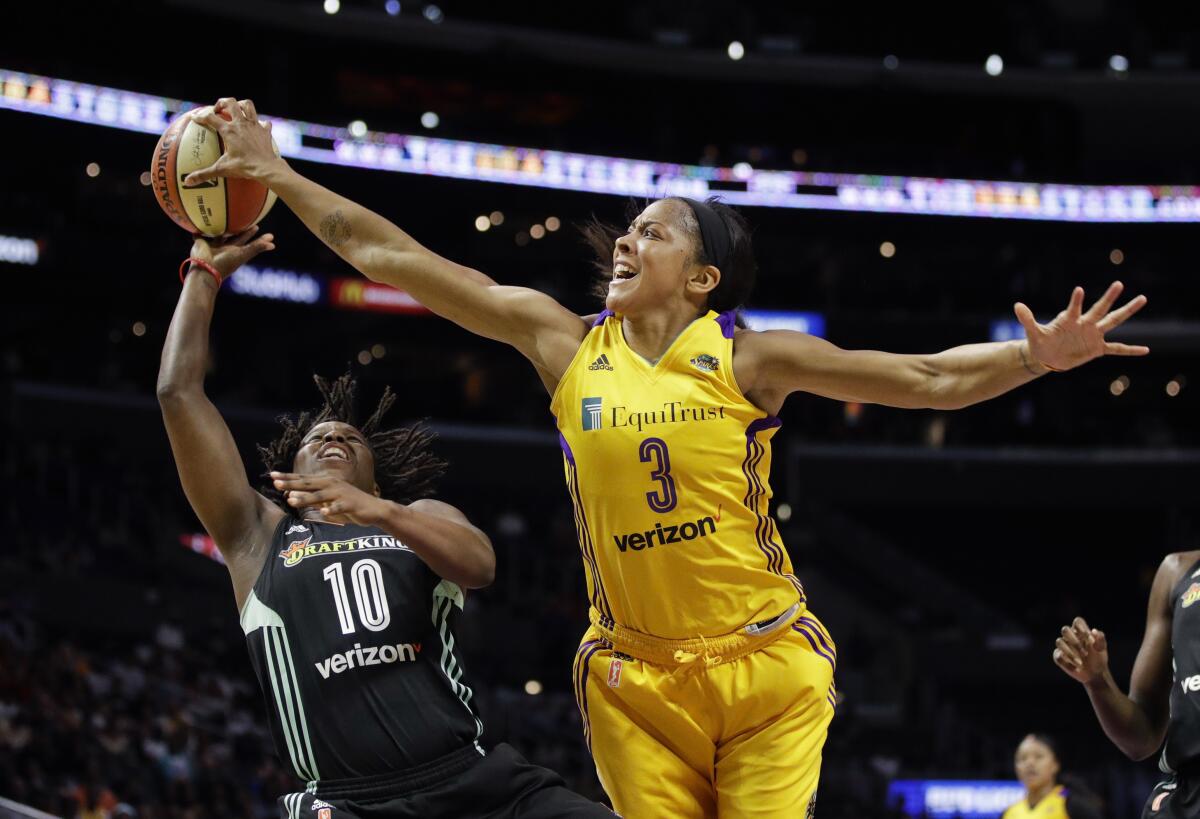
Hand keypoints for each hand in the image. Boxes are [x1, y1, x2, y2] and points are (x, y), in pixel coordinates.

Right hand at [183, 98, 282, 186]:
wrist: (267, 168)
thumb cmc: (245, 167)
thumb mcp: (222, 170)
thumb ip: (204, 174)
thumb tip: (187, 182)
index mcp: (229, 130)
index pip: (210, 118)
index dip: (201, 116)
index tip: (194, 118)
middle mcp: (241, 124)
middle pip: (231, 103)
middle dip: (222, 102)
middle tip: (218, 109)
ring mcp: (254, 125)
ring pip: (248, 105)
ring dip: (241, 105)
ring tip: (236, 110)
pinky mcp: (265, 130)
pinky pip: (264, 121)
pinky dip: (260, 122)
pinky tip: (257, 127)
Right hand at [189, 226, 274, 279]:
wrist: (206, 268)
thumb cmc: (226, 262)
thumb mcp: (243, 254)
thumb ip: (256, 248)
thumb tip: (273, 243)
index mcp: (234, 251)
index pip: (245, 240)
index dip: (251, 233)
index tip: (257, 225)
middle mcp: (224, 248)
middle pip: (232, 236)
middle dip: (238, 228)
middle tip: (244, 218)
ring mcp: (212, 246)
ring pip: (217, 234)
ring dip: (219, 227)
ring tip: (222, 216)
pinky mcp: (201, 243)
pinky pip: (199, 235)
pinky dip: (197, 230)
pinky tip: (197, 222)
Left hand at [271, 472, 389, 525]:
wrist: (374, 509)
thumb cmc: (348, 505)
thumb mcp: (327, 500)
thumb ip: (311, 497)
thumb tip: (290, 495)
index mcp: (326, 482)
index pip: (303, 479)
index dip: (288, 477)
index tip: (272, 476)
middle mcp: (332, 485)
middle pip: (308, 484)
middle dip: (292, 483)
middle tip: (276, 483)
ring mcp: (341, 494)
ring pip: (320, 496)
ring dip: (306, 497)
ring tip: (291, 500)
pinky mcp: (350, 504)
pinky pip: (339, 507)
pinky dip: (332, 509)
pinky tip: (324, 512)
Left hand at [1015, 282, 1148, 371]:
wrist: (1047, 357)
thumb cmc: (1040, 342)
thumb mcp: (1033, 332)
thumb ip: (1027, 319)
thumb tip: (1016, 305)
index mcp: (1069, 319)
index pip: (1074, 308)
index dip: (1076, 300)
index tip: (1079, 290)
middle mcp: (1085, 324)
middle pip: (1100, 309)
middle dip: (1109, 298)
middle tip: (1119, 283)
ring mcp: (1093, 335)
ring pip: (1113, 321)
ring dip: (1127, 311)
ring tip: (1142, 298)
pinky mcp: (1097, 349)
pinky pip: (1117, 349)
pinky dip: (1130, 350)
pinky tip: (1145, 349)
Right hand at [1053, 616, 1110, 685]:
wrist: (1095, 674)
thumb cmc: (1098, 658)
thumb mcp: (1102, 649)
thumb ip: (1100, 639)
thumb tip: (1093, 631)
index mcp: (1081, 632)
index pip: (1078, 621)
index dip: (1082, 629)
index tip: (1091, 641)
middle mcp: (1070, 637)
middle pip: (1065, 629)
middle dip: (1074, 641)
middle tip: (1085, 653)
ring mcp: (1063, 646)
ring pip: (1059, 642)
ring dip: (1070, 653)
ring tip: (1081, 664)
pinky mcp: (1058, 656)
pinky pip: (1057, 656)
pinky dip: (1067, 664)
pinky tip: (1076, 669)